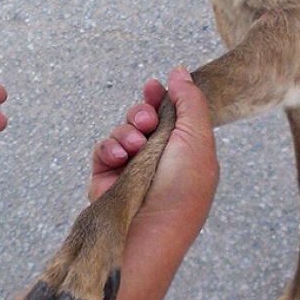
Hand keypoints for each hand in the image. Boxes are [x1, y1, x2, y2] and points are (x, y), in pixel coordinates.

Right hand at [90, 66, 218, 252]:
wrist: (151, 228)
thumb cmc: (182, 188)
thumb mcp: (197, 138)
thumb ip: (189, 101)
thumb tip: (179, 71)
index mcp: (185, 152)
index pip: (170, 115)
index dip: (160, 97)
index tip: (154, 85)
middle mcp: (158, 160)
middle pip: (142, 118)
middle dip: (142, 113)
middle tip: (146, 121)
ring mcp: (131, 169)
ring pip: (121, 131)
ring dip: (127, 132)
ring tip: (135, 145)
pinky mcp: (106, 178)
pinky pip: (102, 149)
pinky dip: (109, 148)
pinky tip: (119, 157)